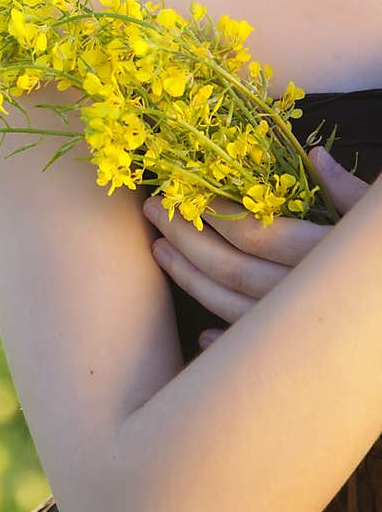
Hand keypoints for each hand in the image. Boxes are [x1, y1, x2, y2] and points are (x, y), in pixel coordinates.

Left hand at [141, 147, 368, 350]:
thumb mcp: (379, 221)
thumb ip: (351, 192)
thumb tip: (314, 154)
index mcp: (326, 254)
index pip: (253, 232)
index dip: (211, 212)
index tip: (180, 189)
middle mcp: (308, 296)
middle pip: (231, 269)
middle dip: (185, 238)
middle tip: (153, 211)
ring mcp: (301, 332)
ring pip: (233, 309)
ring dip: (191, 280)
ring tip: (161, 251)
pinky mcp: (305, 358)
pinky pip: (256, 354)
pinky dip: (227, 343)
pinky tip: (205, 337)